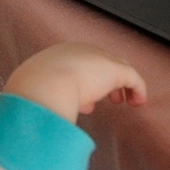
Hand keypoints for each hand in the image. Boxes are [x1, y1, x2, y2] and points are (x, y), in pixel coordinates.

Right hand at [2, 42, 147, 123]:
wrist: (42, 85)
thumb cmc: (32, 93)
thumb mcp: (31, 94)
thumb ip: (40, 101)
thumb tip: (40, 118)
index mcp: (56, 56)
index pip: (76, 65)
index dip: (84, 83)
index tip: (87, 103)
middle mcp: (78, 52)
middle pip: (98, 63)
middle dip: (103, 81)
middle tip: (108, 99)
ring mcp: (96, 59)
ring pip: (117, 67)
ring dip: (121, 85)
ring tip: (123, 101)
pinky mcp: (113, 69)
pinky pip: (132, 77)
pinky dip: (137, 89)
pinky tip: (138, 102)